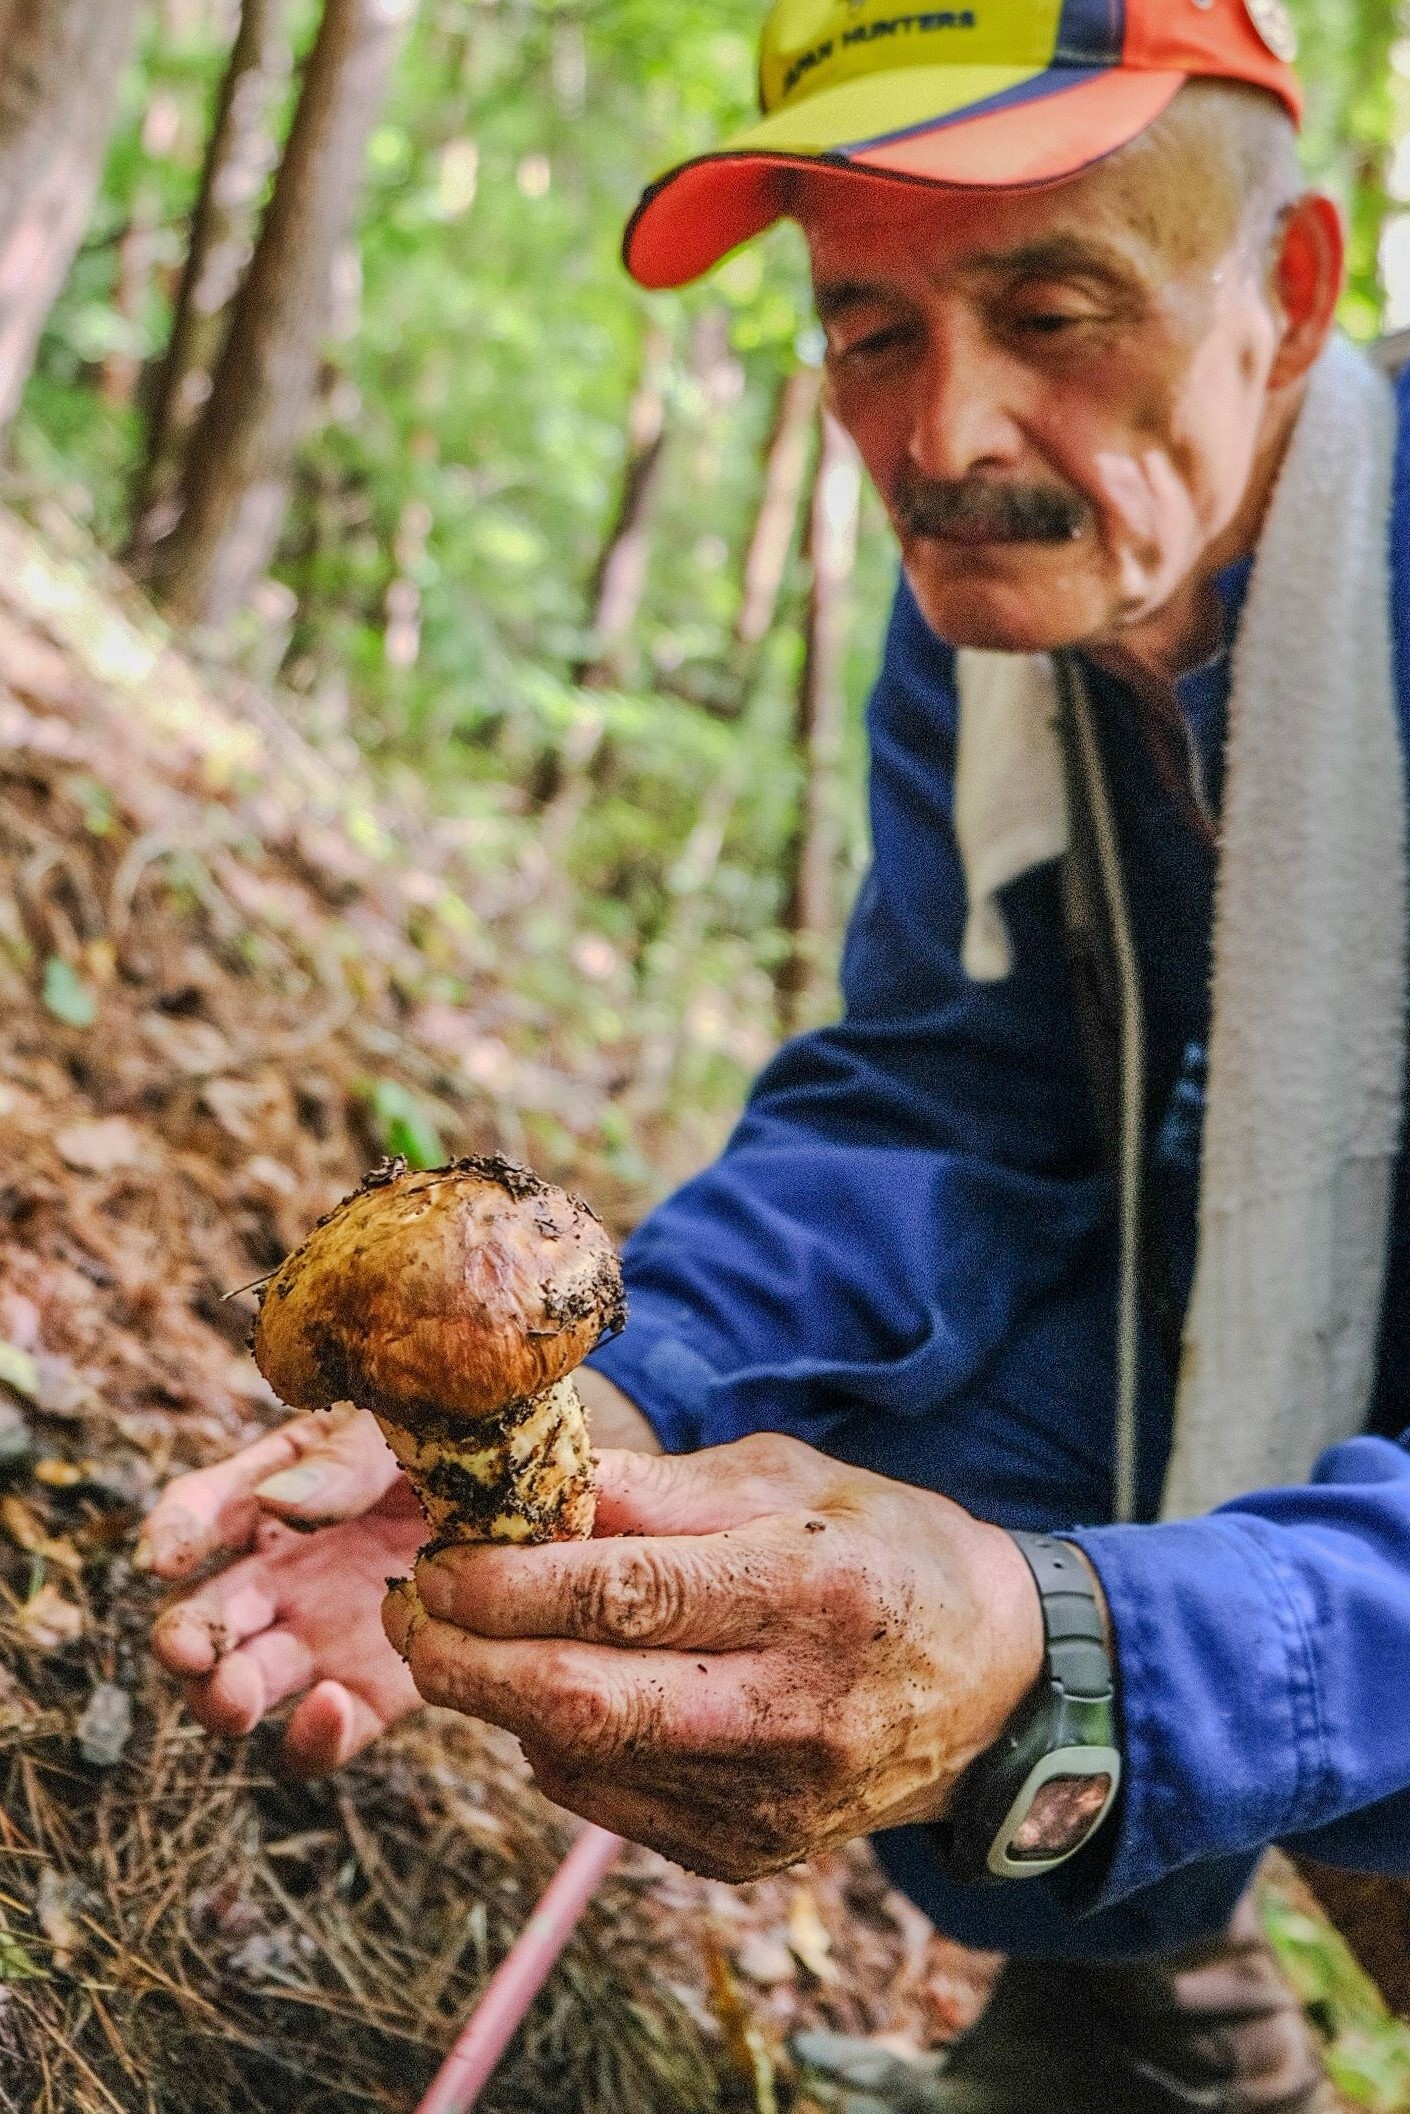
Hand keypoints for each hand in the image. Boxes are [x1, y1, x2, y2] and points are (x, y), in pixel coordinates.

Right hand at [145, 1406, 423, 1773]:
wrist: (537, 1494)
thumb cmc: (459, 1441)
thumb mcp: (402, 1430)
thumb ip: (343, 1464)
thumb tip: (276, 1501)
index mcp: (276, 1492)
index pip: (204, 1509)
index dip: (175, 1531)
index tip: (163, 1555)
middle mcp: (282, 1574)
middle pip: (205, 1618)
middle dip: (184, 1637)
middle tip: (189, 1648)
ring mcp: (321, 1636)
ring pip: (243, 1685)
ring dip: (223, 1697)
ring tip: (236, 1696)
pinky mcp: (373, 1690)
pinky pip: (328, 1733)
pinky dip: (314, 1736)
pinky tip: (328, 1708)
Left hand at [383, 1433, 1042, 1881]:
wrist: (992, 1683)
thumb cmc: (880, 1548)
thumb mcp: (789, 1478)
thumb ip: (657, 1489)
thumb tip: (530, 1482)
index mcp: (808, 1591)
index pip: (629, 1596)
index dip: (512, 1582)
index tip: (440, 1558)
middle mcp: (791, 1709)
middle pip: (585, 1702)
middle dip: (466, 1660)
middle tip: (410, 1612)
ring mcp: (771, 1798)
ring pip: (584, 1762)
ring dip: (498, 1700)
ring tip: (464, 1637)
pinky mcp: (749, 1851)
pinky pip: (611, 1804)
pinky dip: (556, 1745)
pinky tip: (554, 1690)